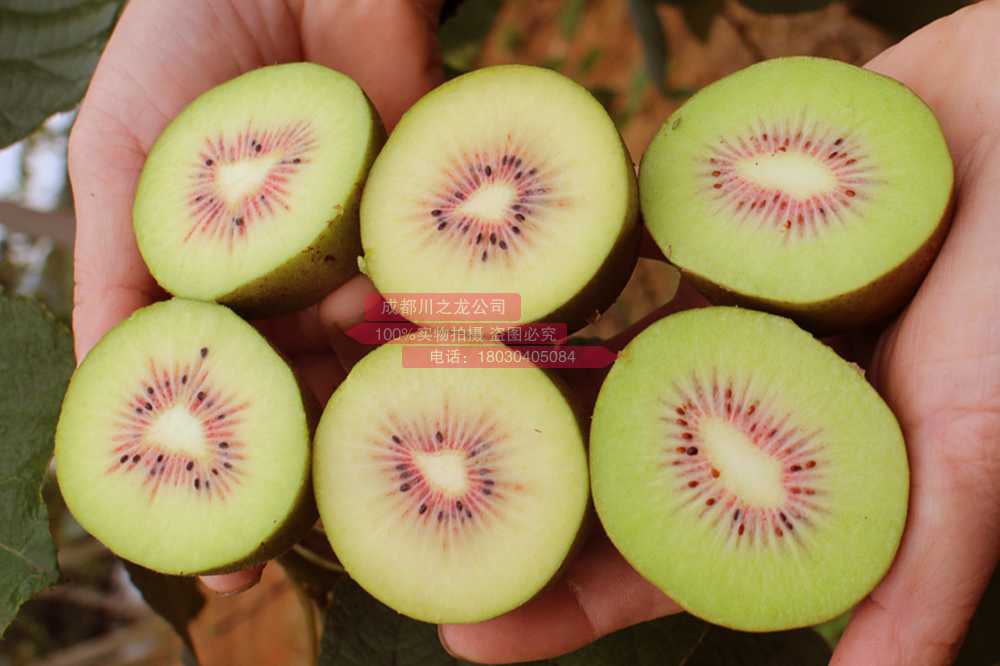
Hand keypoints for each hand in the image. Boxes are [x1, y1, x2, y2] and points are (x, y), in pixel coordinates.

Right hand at [68, 0, 444, 593]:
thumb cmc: (181, 50)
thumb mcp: (124, 169)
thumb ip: (117, 277)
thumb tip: (111, 392)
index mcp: (226, 294)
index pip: (233, 413)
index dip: (229, 495)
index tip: (232, 580)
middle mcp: (301, 288)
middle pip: (317, 399)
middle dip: (323, 459)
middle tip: (330, 516)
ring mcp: (371, 252)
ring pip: (385, 355)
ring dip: (383, 388)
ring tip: (379, 404)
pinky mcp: (433, 208)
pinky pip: (446, 282)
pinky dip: (445, 317)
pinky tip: (442, 343)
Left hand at [440, 2, 999, 662]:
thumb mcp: (975, 437)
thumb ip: (919, 565)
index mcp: (786, 458)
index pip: (657, 549)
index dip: (567, 599)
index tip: (465, 634)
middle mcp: (736, 383)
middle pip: (594, 454)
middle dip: (500, 484)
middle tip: (386, 507)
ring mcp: (713, 297)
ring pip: (584, 346)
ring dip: (497, 364)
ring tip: (397, 381)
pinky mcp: (700, 213)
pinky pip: (603, 240)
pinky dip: (544, 255)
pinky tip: (467, 273)